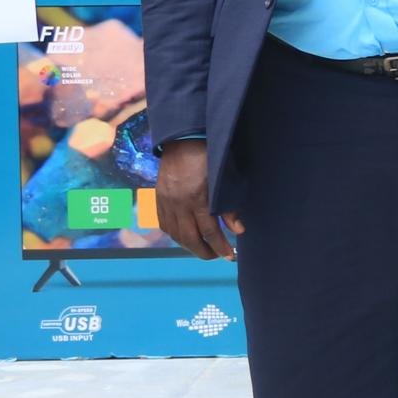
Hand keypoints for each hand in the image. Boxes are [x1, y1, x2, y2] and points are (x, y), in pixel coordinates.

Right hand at [155, 139, 238, 260]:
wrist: (183, 141)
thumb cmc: (210, 158)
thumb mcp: (226, 180)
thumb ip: (229, 207)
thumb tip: (238, 231)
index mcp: (198, 198)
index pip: (209, 231)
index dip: (220, 247)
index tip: (230, 256)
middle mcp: (179, 204)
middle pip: (190, 238)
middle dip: (205, 252)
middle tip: (218, 256)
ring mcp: (166, 202)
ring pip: (176, 235)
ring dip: (190, 246)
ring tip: (204, 249)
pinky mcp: (159, 199)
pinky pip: (165, 225)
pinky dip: (176, 236)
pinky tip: (186, 238)